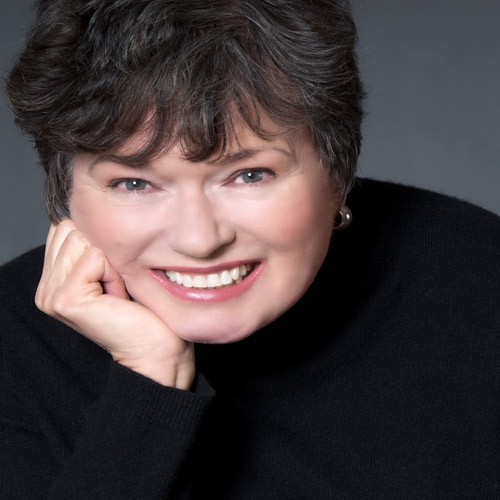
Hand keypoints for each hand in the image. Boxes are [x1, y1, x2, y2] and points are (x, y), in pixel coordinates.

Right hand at [35, 219, 194, 388]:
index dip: (98, 243)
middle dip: (103, 252)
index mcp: (52, 279)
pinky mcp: (65, 299)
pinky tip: (117, 296)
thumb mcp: (111, 270)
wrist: (155, 347)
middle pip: (71, 229)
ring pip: (82, 240)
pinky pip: (95, 257)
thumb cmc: (141, 308)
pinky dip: (114, 272)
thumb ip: (89, 246)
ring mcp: (50, 295)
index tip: (111, 276)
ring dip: (110, 262)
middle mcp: (45, 288)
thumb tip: (86, 213)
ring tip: (116, 291)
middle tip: (115, 285)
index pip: (64, 227)